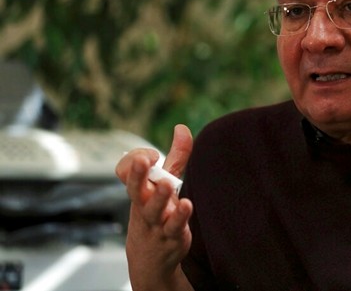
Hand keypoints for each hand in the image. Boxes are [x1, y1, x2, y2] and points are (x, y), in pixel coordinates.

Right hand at [115, 124, 193, 290]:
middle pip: (135, 188)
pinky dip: (179, 217)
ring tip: (166, 184)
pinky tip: (187, 205)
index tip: (152, 155)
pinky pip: (173, 227)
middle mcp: (143, 204)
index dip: (136, 160)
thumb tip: (182, 127)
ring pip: (153, 209)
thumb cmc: (157, 213)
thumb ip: (176, 156)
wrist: (151, 258)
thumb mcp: (165, 183)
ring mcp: (156, 221)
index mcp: (139, 189)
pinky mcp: (171, 236)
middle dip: (137, 174)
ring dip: (159, 197)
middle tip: (143, 160)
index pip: (127, 171)